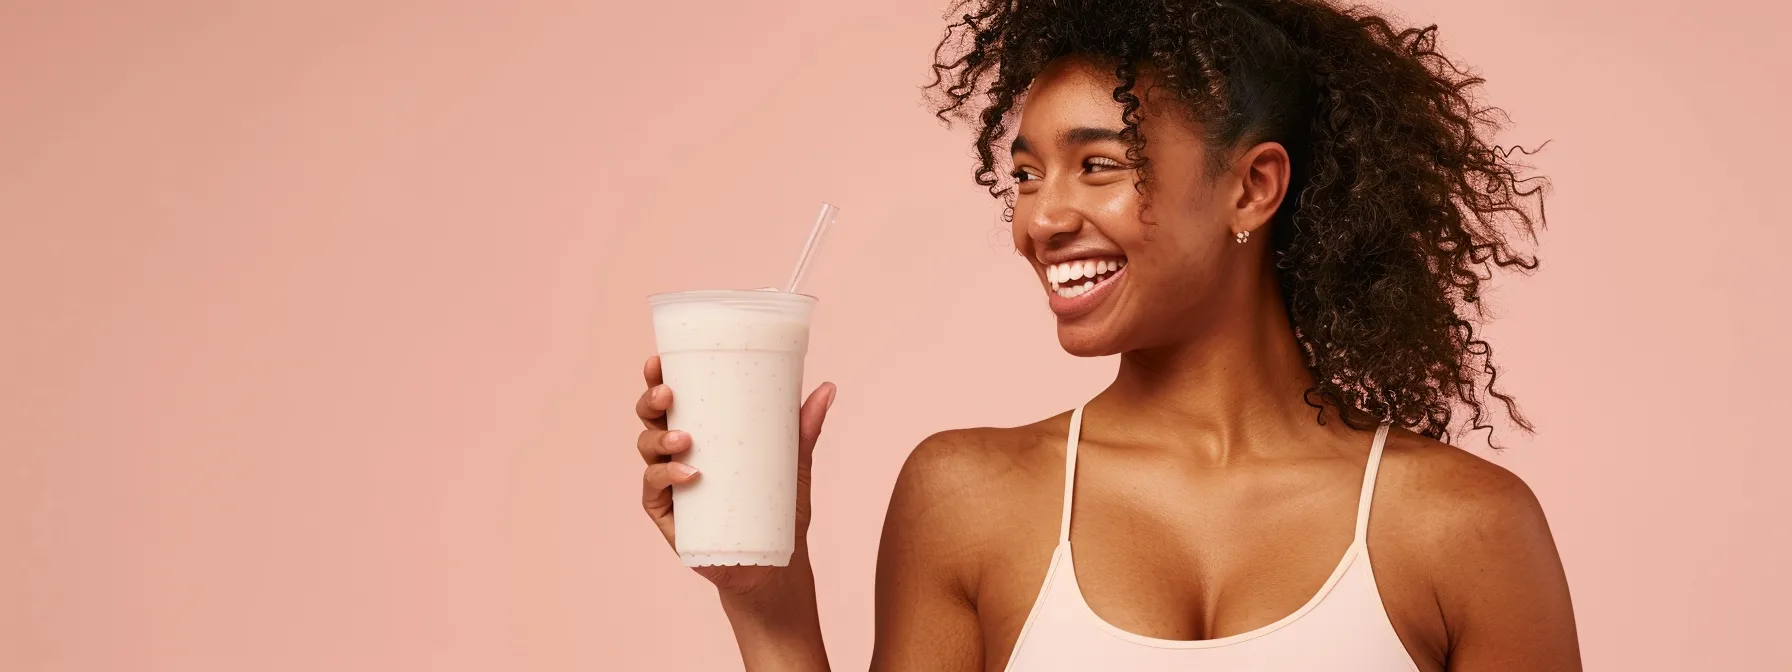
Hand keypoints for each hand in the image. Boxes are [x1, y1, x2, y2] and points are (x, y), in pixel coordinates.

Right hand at [636, 355, 837, 596]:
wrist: (773, 563)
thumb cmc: (777, 508)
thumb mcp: (792, 463)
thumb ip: (804, 428)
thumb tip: (828, 387)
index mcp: (700, 433)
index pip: (671, 400)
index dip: (657, 378)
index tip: (658, 360)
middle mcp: (676, 454)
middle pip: (650, 419)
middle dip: (651, 401)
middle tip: (669, 395)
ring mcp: (667, 484)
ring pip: (647, 450)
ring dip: (660, 439)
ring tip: (686, 440)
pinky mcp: (667, 515)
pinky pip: (653, 490)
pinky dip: (665, 478)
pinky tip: (689, 475)